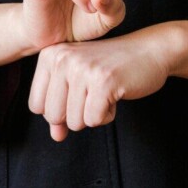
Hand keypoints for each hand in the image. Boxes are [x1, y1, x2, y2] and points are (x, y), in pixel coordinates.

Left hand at [28, 24, 178, 141]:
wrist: (150, 50)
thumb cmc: (113, 68)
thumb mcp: (80, 84)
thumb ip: (63, 109)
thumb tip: (56, 137)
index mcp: (50, 56)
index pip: (37, 106)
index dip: (60, 109)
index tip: (79, 92)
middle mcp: (62, 58)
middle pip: (53, 116)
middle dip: (77, 114)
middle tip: (95, 91)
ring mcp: (82, 69)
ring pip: (74, 122)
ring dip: (94, 114)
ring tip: (106, 90)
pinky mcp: (103, 81)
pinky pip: (94, 121)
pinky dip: (107, 115)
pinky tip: (116, 93)